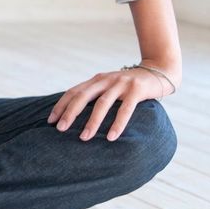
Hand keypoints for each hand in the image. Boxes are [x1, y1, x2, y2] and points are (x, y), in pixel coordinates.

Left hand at [48, 66, 172, 142]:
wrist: (158, 70)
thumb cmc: (130, 85)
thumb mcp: (110, 87)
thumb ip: (96, 95)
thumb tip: (75, 115)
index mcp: (96, 80)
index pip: (73, 92)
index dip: (61, 106)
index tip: (50, 121)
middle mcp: (105, 80)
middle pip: (82, 96)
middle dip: (70, 113)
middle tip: (60, 129)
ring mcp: (121, 84)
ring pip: (102, 103)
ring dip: (92, 122)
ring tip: (84, 138)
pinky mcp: (136, 90)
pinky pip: (125, 109)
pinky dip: (117, 123)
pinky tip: (111, 137)